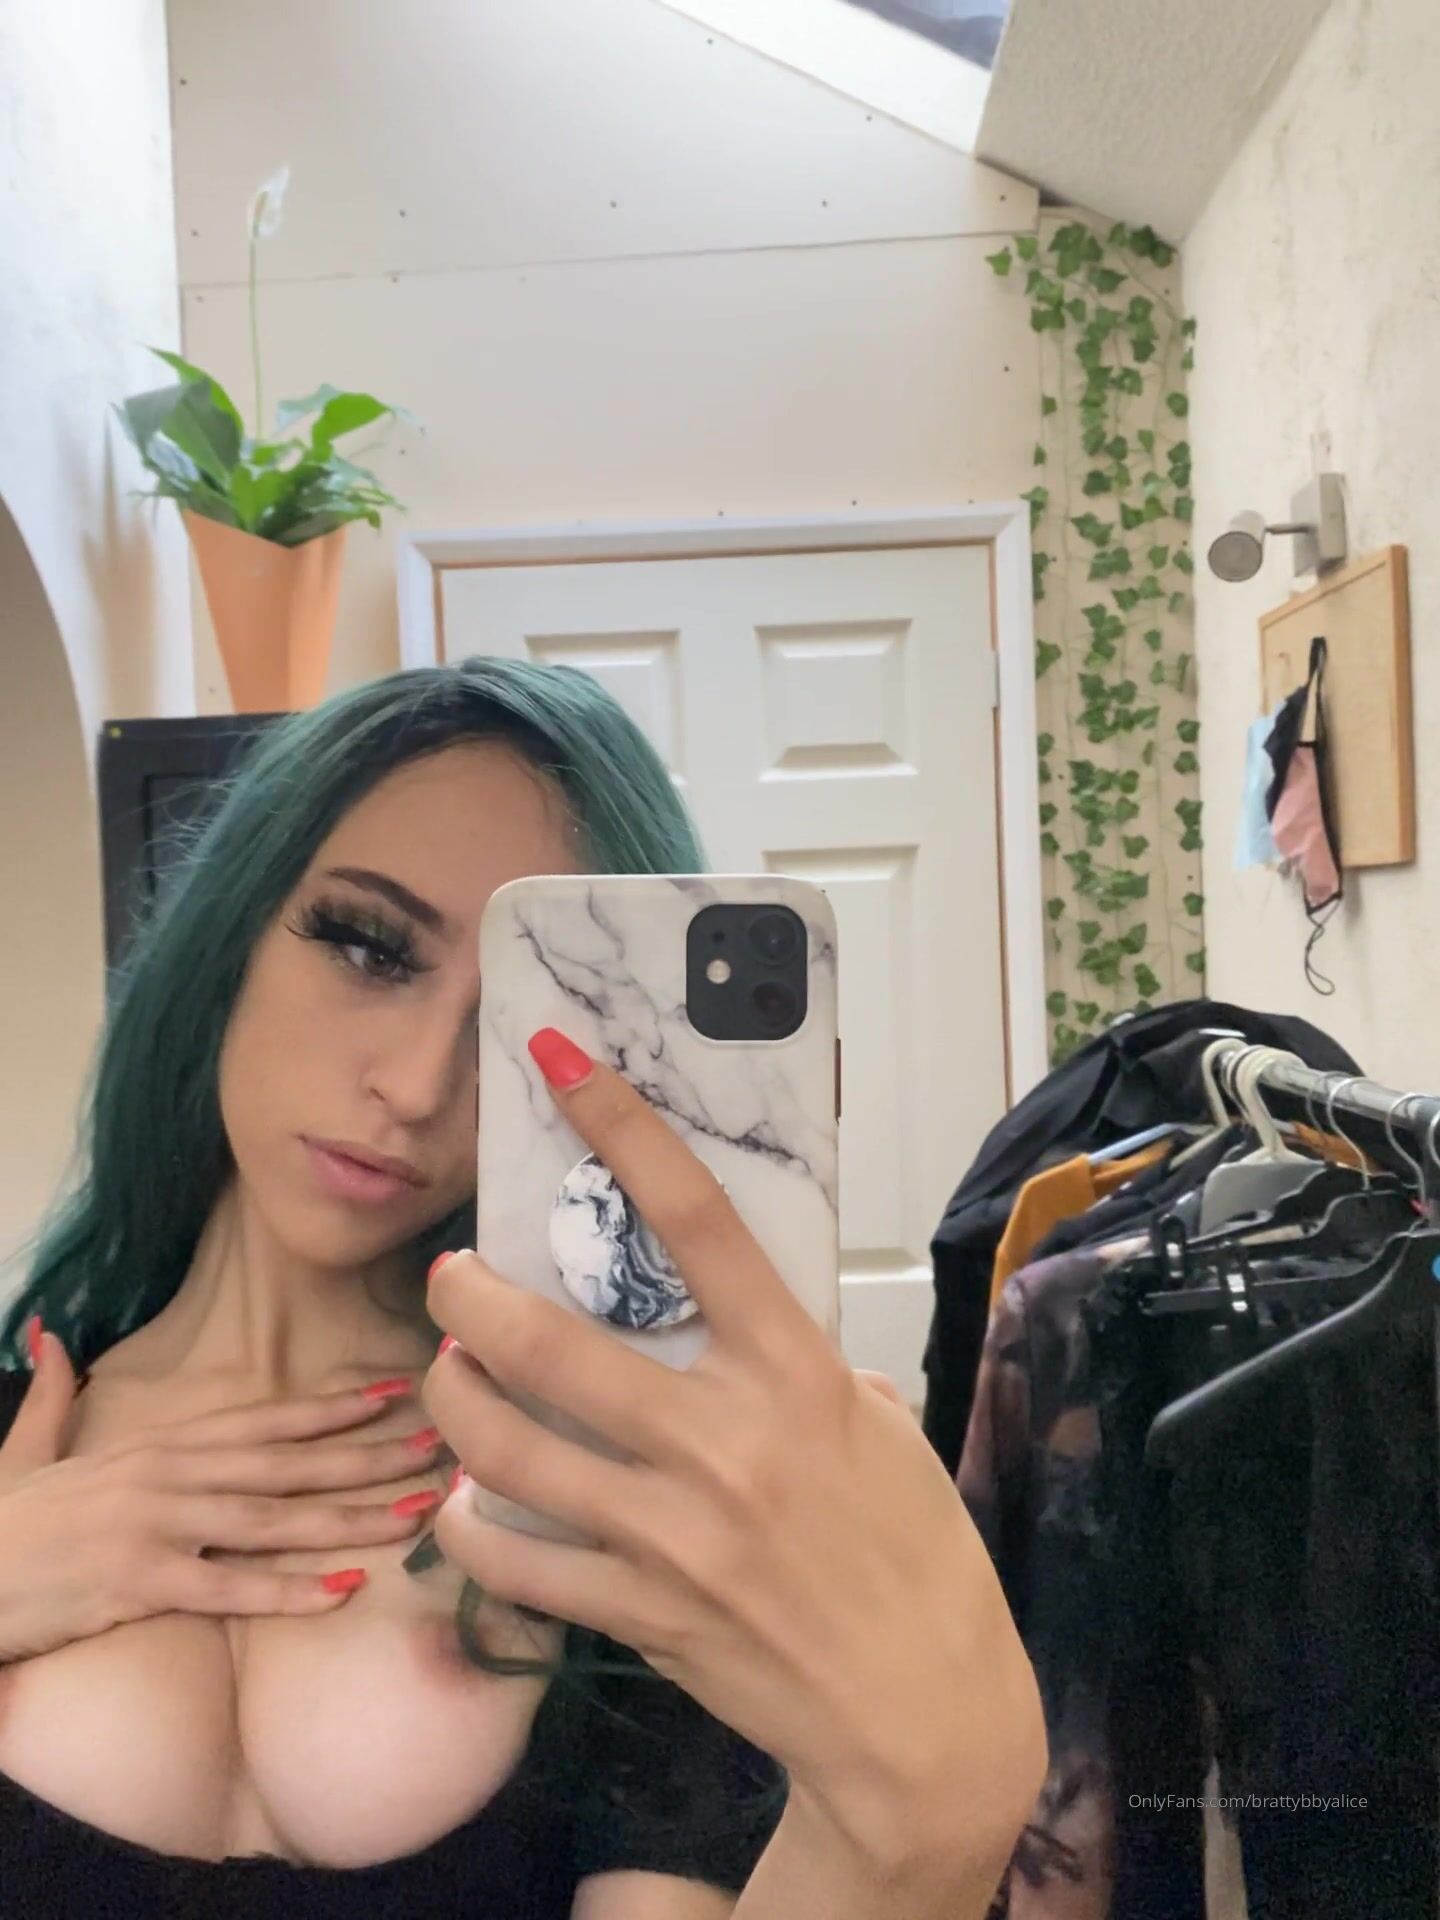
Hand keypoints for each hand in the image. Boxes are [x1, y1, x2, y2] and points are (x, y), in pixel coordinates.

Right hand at [0, 1334, 442, 1661]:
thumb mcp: (29, 1446)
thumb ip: (53, 1391)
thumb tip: (48, 1334)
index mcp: (156, 1446)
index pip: (263, 1420)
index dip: (333, 1407)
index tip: (396, 1392)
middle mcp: (167, 1476)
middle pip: (287, 1465)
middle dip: (367, 1456)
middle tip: (439, 1448)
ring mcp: (156, 1526)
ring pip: (273, 1519)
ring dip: (351, 1516)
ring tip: (416, 1512)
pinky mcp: (139, 1582)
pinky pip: (228, 1586)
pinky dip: (288, 1589)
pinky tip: (344, 1589)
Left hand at [425, 1030, 1045, 1879]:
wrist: (923, 1715)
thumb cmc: (917, 1556)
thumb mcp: (883, 1432)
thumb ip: (808, 1370)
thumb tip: (749, 1325)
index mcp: (797, 1375)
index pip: (699, 1223)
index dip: (625, 1130)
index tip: (563, 1063)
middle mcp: (726, 1441)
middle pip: (557, 1344)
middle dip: (475, 1296)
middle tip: (449, 1275)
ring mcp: (674, 1534)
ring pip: (510, 1449)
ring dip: (452, 1400)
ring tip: (443, 1374)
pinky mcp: (641, 1613)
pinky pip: (518, 1561)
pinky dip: (474, 1524)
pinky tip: (466, 1500)